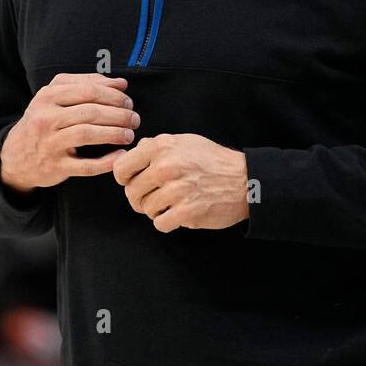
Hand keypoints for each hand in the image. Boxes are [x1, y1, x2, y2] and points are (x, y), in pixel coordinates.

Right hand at [0, 73, 138, 190]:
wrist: (15, 155)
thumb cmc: (43, 120)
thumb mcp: (55, 96)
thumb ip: (87, 84)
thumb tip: (121, 84)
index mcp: (47, 96)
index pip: (88, 91)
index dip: (114, 96)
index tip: (128, 101)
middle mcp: (46, 118)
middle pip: (90, 112)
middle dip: (119, 114)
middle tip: (134, 119)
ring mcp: (49, 143)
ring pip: (88, 135)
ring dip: (114, 134)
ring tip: (129, 134)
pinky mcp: (55, 167)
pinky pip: (85, 165)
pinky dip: (106, 162)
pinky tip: (120, 155)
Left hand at [113, 133, 249, 232]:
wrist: (244, 180)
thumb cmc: (213, 160)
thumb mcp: (185, 142)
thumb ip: (156, 145)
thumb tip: (133, 151)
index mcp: (162, 147)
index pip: (122, 168)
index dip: (124, 179)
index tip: (132, 182)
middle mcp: (166, 167)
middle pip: (131, 192)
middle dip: (140, 198)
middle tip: (155, 197)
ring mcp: (176, 190)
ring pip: (145, 209)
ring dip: (155, 210)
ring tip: (171, 204)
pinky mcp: (186, 212)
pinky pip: (160, 224)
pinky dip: (167, 222)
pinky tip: (178, 213)